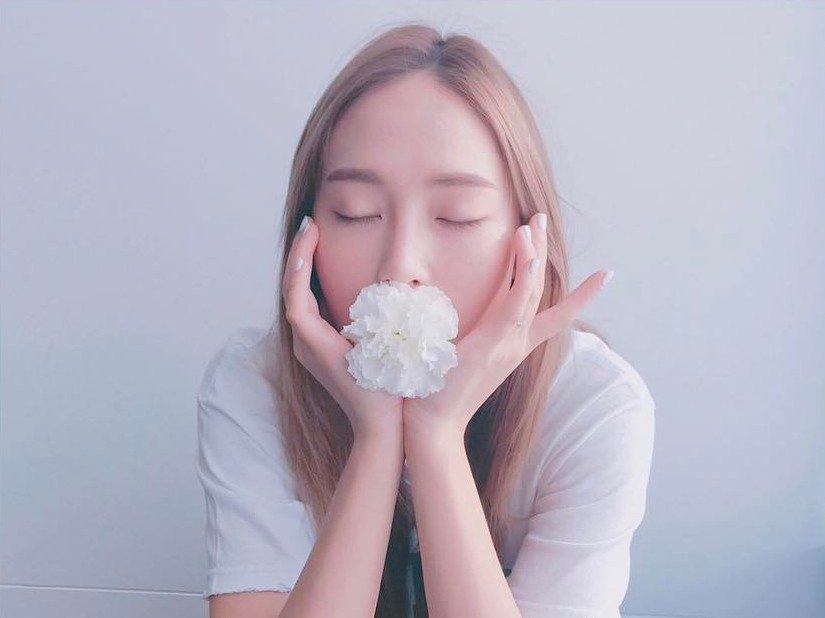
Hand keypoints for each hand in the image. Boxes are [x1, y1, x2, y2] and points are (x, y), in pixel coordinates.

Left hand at [283, 216, 403, 438]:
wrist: (380, 433)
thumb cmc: (385, 391)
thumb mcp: (380, 347)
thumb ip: (375, 315)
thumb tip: (385, 281)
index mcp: (311, 340)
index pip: (295, 289)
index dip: (300, 256)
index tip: (310, 229)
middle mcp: (303, 345)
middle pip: (292, 291)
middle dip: (299, 257)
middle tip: (310, 227)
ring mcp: (309, 352)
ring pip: (298, 302)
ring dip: (304, 272)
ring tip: (316, 244)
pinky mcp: (319, 356)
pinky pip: (308, 314)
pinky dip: (313, 290)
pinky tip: (327, 278)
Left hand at [402, 212, 610, 438]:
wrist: (435, 425)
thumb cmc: (439, 391)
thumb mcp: (458, 355)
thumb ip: (463, 334)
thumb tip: (445, 314)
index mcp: (511, 344)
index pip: (551, 313)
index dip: (578, 295)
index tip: (605, 275)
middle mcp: (516, 341)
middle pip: (538, 288)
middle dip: (541, 251)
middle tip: (540, 218)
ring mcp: (509, 341)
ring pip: (530, 290)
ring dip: (533, 253)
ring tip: (533, 222)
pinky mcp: (495, 341)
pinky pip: (516, 304)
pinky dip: (525, 278)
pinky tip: (528, 254)